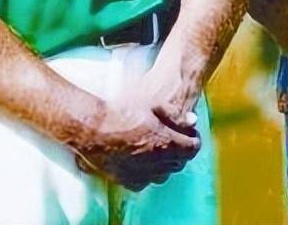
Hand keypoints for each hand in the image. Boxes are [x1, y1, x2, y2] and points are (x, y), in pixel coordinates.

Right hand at [74, 94, 199, 190]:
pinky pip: (146, 180)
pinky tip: (141, 156)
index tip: (188, 132)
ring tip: (156, 146)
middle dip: (180, 150)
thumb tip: (194, 121)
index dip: (193, 138)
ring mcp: (143, 175)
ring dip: (165, 162)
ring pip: (164, 173)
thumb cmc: (123, 112)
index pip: (192, 148)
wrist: (93, 129)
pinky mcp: (128, 181)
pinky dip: (148, 171)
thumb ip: (176, 115)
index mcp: (166, 143)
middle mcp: (157, 163)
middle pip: (179, 162)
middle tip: (173, 137)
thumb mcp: (153, 106)